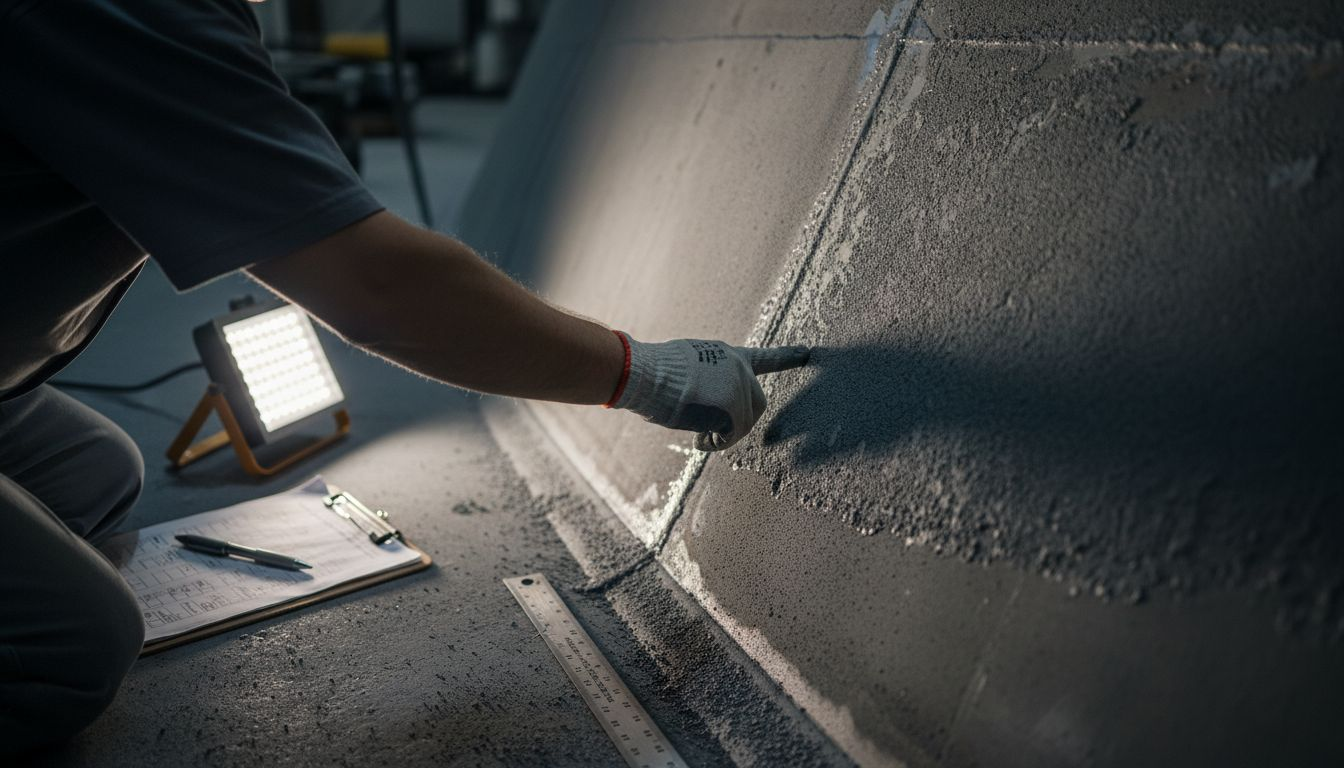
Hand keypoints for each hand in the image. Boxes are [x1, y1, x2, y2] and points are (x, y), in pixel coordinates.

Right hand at [608, 333, 810, 450]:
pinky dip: (714, 443)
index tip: (808, 352)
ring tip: (695, 430)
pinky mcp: (732, 407)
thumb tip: (705, 403)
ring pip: (742, 424)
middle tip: (711, 430)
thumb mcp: (687, 366)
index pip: (763, 357)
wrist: (644, 372)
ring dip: (720, 433)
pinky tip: (696, 437)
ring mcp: (738, 387)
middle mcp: (738, 368)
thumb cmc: (653, 372)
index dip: (786, 357)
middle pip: (757, 404)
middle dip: (739, 422)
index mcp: (727, 355)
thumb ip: (707, 380)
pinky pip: (729, 436)